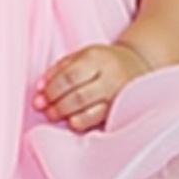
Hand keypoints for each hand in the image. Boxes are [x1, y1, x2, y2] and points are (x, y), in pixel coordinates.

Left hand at [32, 43, 151, 131]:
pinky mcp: (123, 110)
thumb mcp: (82, 56)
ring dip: (68, 116)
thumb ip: (60, 69)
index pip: (69, 77)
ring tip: (55, 116)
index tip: (39, 98)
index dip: (51, 90)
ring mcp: (118, 96)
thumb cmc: (103, 61)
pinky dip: (83, 122)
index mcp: (96, 58)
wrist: (139, 64)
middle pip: (78, 96)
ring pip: (90, 111)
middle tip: (45, 110)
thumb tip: (39, 88)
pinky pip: (100, 120)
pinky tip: (73, 122)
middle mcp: (110, 76)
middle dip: (57, 105)